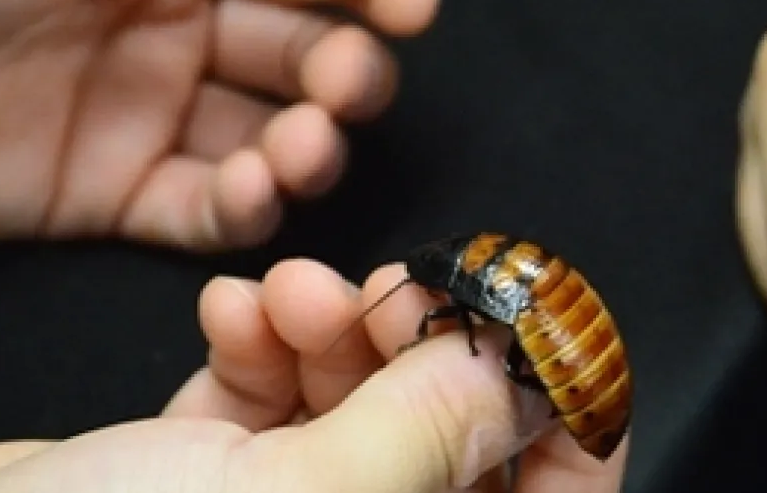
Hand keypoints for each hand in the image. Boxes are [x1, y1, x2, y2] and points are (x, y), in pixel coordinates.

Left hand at [0, 0, 438, 251]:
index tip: (410, 0)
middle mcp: (177, 12)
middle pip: (309, 41)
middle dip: (347, 64)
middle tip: (343, 84)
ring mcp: (148, 104)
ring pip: (273, 131)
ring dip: (310, 142)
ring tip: (301, 145)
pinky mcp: (110, 189)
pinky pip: (207, 207)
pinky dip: (246, 208)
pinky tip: (252, 193)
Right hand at [0, 259, 628, 492]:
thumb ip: (429, 436)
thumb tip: (526, 378)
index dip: (571, 427)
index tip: (550, 335)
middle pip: (454, 449)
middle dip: (430, 356)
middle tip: (394, 295)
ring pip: (361, 412)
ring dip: (339, 333)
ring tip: (292, 293)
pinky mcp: (194, 483)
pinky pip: (270, 402)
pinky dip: (263, 343)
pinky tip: (230, 308)